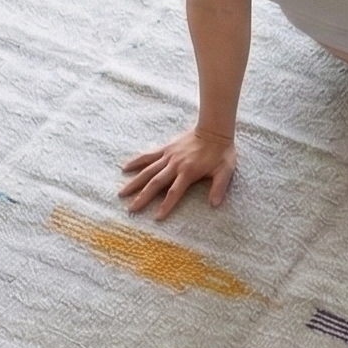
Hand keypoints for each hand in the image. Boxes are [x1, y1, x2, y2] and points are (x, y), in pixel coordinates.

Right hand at [119, 127, 236, 218]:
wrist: (214, 129)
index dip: (166, 205)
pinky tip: (124, 168)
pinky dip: (136, 162)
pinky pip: (148, 156)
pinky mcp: (166, 149)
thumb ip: (219, 187)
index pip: (174, 192)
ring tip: (122, 193)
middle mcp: (175, 165)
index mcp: (188, 172)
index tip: (156, 218)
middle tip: (131, 209)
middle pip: (155, 183)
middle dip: (143, 197)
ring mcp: (168, 156)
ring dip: (134, 182)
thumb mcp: (226, 170)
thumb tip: (214, 204)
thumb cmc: (221, 152)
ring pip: (148, 171)